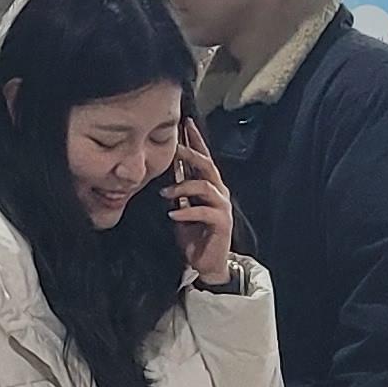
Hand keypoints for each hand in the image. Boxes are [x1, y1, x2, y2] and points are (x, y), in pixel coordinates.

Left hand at [168, 114, 234, 286]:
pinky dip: (186, 212)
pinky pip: (204, 212)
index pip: (203, 158)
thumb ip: (178, 191)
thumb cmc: (194, 236)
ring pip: (205, 186)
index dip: (196, 140)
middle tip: (175, 148)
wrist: (206, 263)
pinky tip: (173, 214)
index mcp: (210, 187)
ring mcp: (222, 207)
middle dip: (191, 154)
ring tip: (164, 193)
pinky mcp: (222, 223)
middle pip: (207, 166)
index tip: (186, 123)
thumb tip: (165, 172)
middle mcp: (219, 192)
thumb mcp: (182, 208)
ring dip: (183, 187)